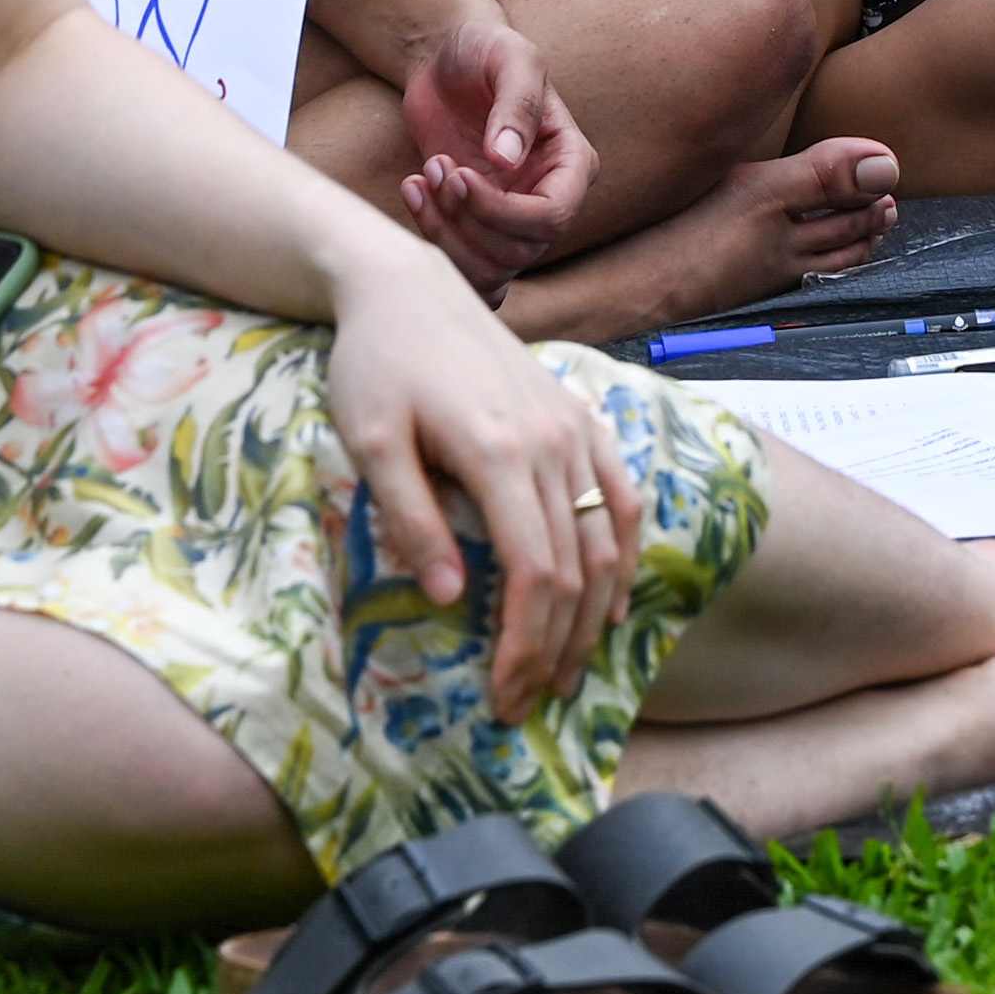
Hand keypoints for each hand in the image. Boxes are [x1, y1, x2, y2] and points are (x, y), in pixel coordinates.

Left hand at [323, 238, 639, 708]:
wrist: (409, 288)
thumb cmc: (376, 365)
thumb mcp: (369, 441)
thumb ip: (410, 518)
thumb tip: (451, 598)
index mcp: (500, 454)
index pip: (534, 574)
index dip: (525, 646)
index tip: (503, 699)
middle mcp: (553, 444)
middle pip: (575, 570)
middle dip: (555, 649)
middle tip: (525, 705)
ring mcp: (575, 429)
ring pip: (606, 541)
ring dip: (593, 617)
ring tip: (567, 672)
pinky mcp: (580, 418)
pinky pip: (622, 497)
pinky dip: (625, 556)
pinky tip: (613, 601)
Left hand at [392, 11, 598, 284]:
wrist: (444, 59)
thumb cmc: (485, 50)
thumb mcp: (509, 57)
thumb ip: (516, 103)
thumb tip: (507, 161)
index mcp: (571, 163)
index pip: (551, 217)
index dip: (501, 211)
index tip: (459, 174)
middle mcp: (547, 198)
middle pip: (518, 251)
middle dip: (465, 218)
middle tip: (436, 164)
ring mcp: (511, 217)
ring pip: (489, 269)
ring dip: (445, 232)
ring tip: (421, 176)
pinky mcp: (476, 224)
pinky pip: (465, 268)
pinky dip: (435, 244)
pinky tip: (413, 193)